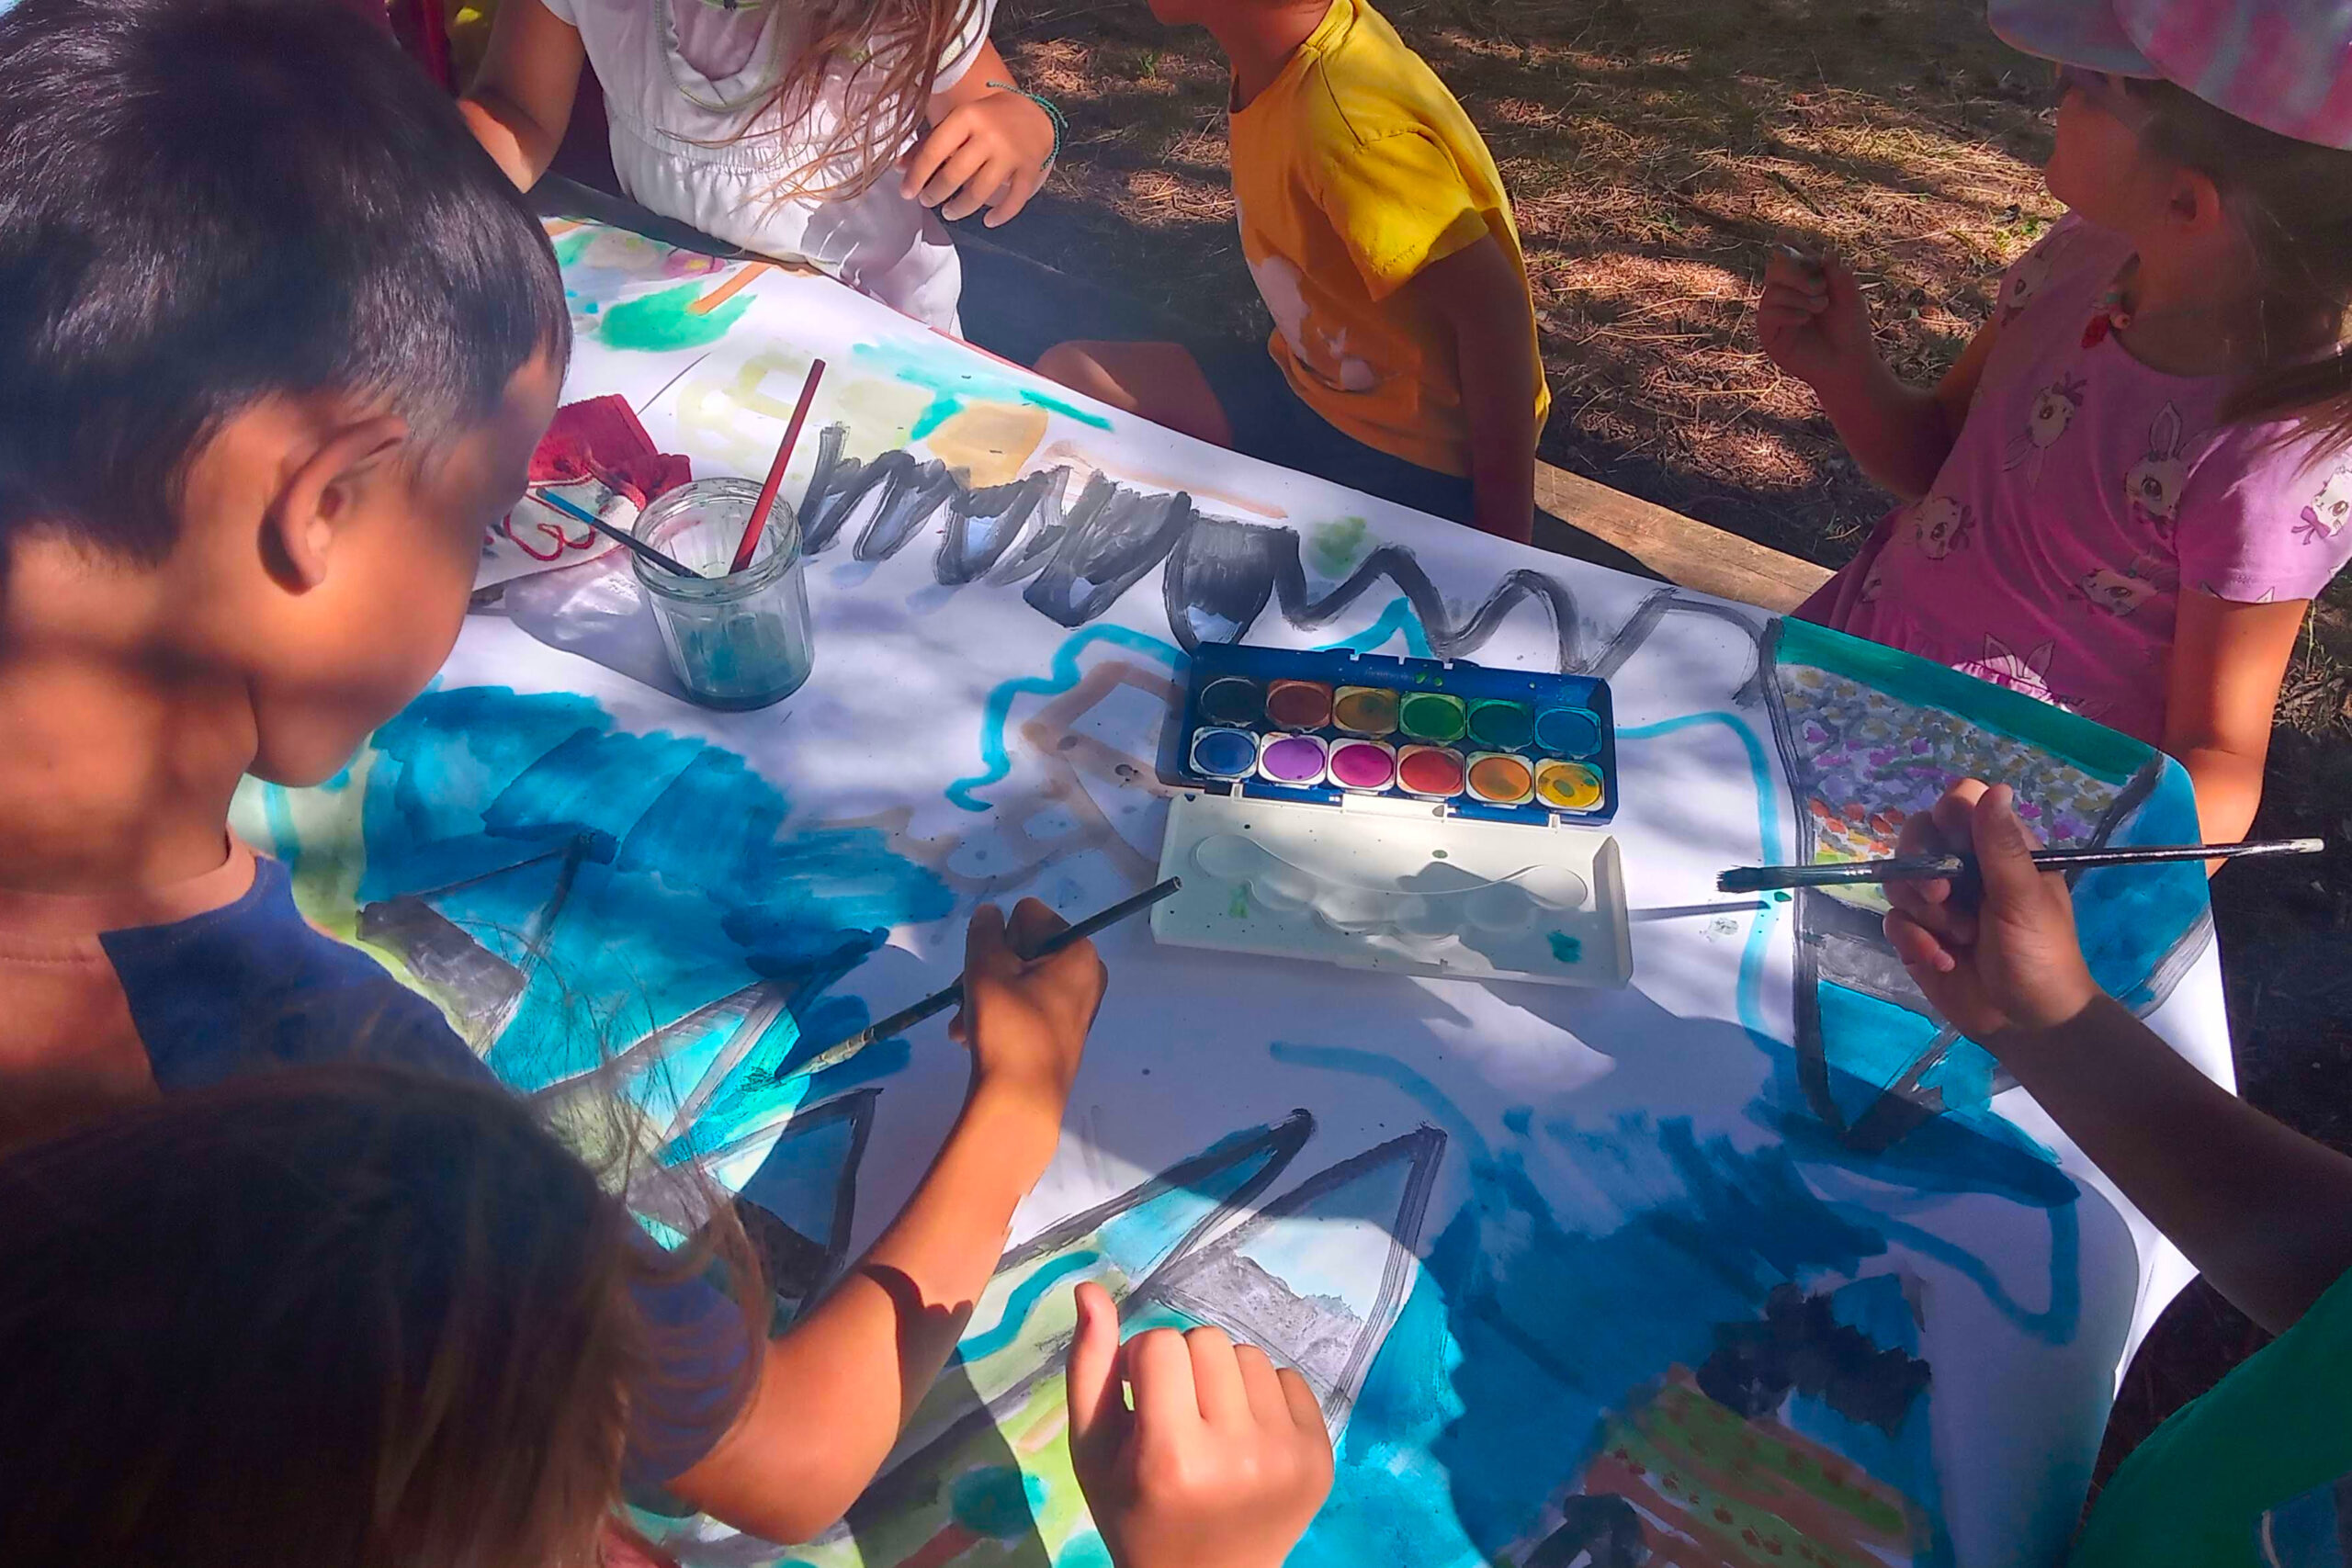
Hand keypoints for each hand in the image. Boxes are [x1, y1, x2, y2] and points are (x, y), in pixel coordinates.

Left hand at [902, 91, 1053, 226]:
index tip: (907, 193)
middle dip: (936, 193)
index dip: (917, 175)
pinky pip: (1014, 199)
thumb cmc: (988, 118)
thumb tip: (899, 168)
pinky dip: (1001, 215)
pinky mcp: (1030, 168)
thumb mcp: (958, 120)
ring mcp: (1011, 154)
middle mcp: (989, 135)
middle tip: (928, 201)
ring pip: (981, 191)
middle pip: (956, 174)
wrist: (1035, 114)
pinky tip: (988, 221)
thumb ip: (929, 143)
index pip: (935, 150)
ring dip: (961, 208)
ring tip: (950, 212)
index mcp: (967, 116)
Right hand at [947, 898, 1103, 1133]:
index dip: (1000, 937)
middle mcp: (1086, 974)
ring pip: (1017, 979)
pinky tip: (972, 1035)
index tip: (990, 966)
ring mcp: (1075, 1005)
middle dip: (988, 969)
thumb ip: (984, 932)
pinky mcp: (1060, 1031)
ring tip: (963, 1023)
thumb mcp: (986, 968)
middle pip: (1023, 948)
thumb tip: (990, 914)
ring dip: (984, 994)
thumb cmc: (1007, 1026)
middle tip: (964, 994)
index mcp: (1078, 951)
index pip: (1028, 914)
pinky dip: (997, 1015)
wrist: (1020, 1099)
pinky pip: (1024, 1005)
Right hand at [1066, 1283, 1333, 1567]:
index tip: (1142, 1402)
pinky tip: (1247, 1437)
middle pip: (1208, 1341)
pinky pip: (1290, 1379)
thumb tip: (1090, 1289)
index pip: (1159, 1345)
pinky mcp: (1320, 1457)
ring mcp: (1287, 1456)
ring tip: (1212, 1425)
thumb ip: (1089, 1369)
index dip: (1143, 1364)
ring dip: (1225, 1379)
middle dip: (1185, 1367)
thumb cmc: (1136, 1513)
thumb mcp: (1093, 1450)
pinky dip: (1264, 1398)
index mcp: (1171, 1456)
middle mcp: (1236, 1454)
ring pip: (1250, 1355)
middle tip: (1178, 1414)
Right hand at [1756, 247, 1878, 392]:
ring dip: (1800, 296)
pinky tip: (1805, 320)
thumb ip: (1837, 274)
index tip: (1786, 233)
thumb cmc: (1850, 330)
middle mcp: (1786, 295)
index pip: (1790, 257)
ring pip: (1773, 290)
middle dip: (1796, 271)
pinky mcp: (1769, 334)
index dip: (1789, 246)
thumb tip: (1826, 252)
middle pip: (1775, 268)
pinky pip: (1769, 313)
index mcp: (1804, 282)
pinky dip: (1789, 312)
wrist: (1848, 363)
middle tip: (1821, 286)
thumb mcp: (1849, 296)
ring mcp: (1775, 315)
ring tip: (1821, 307)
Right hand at [1882, 780, 2101, 1040]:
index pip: (1960, 804)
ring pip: (1899, 879)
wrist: (2027, 1024)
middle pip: (1917, 836)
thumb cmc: (2039, 955)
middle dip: (1921, 870)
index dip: (1947, 817)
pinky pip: (1894, 921)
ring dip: (1924, 914)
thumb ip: (2003, 847)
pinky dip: (1915, 942)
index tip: (1951, 849)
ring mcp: (1938, 902)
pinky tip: (1943, 962)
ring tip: (1958, 940)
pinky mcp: (1918, 934)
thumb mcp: (2024, 899)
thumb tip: (1995, 789)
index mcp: (1998, 849)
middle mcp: (1964, 867)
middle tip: (1942, 899)